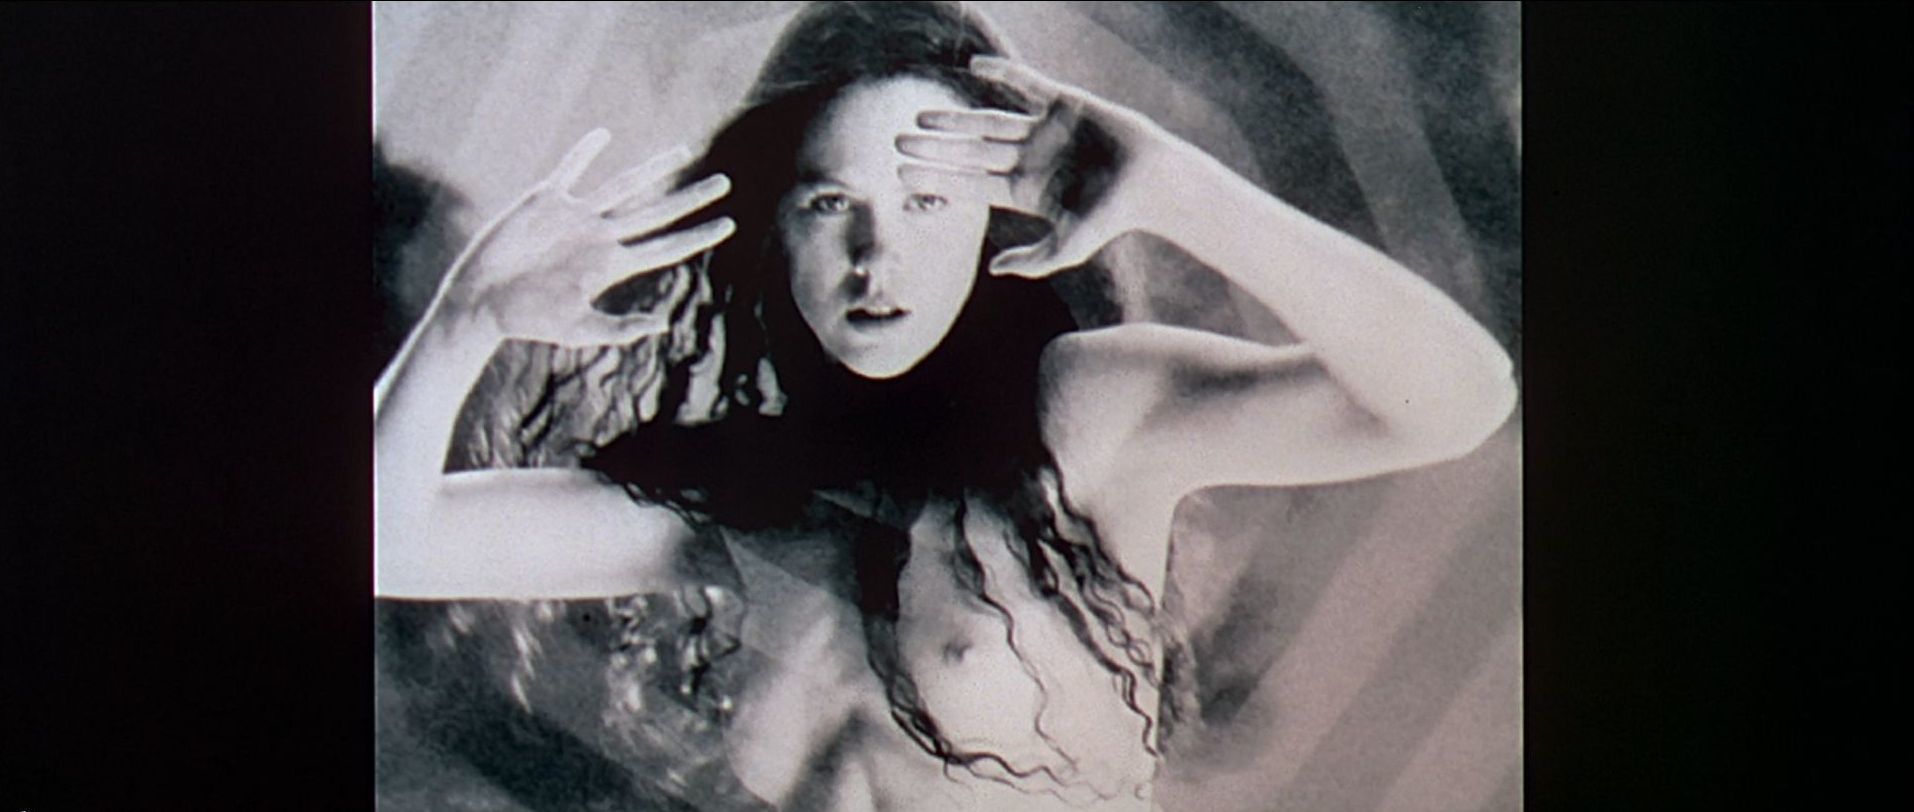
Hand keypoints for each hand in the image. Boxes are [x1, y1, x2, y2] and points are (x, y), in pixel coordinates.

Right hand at [438, 129, 733, 346]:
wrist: (482, 301)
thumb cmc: (528, 321)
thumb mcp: (578, 329)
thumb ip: (620, 328)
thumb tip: (663, 326)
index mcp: (613, 265)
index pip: (666, 247)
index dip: (698, 236)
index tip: (729, 224)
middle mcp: (601, 236)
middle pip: (657, 212)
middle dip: (690, 198)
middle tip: (725, 182)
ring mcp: (576, 216)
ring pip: (624, 186)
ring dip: (653, 168)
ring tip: (684, 150)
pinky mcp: (545, 201)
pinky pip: (570, 170)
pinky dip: (584, 152)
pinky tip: (603, 134)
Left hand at [896, 55, 1195, 277]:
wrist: (1152, 181)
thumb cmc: (1112, 217)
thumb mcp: (1068, 246)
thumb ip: (1032, 261)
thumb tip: (994, 270)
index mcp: (1023, 190)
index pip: (970, 184)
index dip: (937, 179)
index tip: (903, 176)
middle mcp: (1027, 157)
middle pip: (971, 152)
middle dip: (936, 149)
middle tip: (897, 143)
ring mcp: (1043, 130)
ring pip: (989, 122)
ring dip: (956, 119)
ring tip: (922, 117)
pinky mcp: (1064, 103)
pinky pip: (1027, 83)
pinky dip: (1003, 72)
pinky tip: (975, 65)